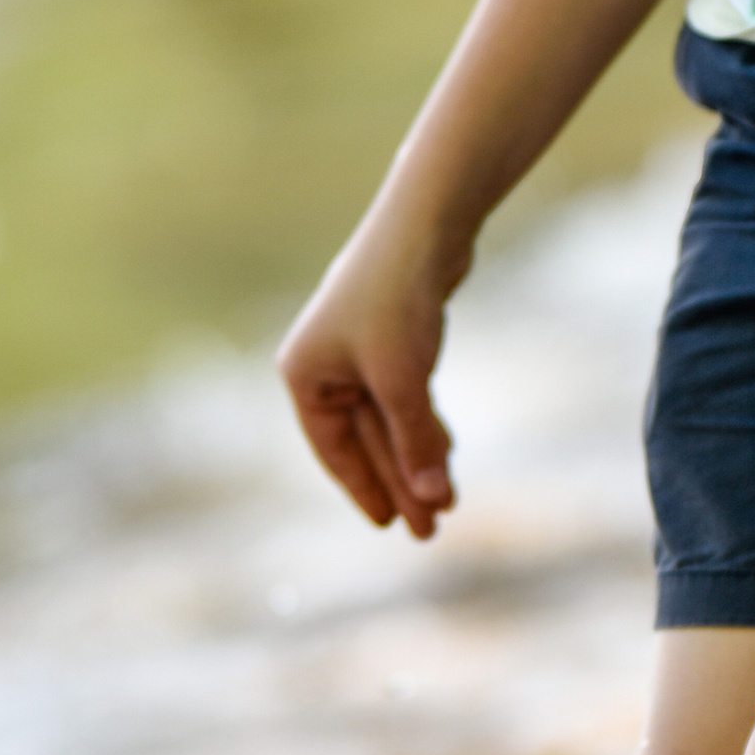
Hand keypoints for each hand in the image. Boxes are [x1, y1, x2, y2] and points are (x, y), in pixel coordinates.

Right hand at [278, 218, 462, 534]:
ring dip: (419, 460)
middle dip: (402, 483)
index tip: (394, 527)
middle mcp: (325, 365)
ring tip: (449, 502)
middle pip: (366, 441)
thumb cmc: (398, 300)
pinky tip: (446, 454)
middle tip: (433, 530)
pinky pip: (406, 398)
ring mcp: (358, 351)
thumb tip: (431, 499)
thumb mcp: (403, 382)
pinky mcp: (393, 338)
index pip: (334, 450)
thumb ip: (414, 442)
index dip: (366, 490)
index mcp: (306, 376)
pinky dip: (425, 426)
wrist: (427, 224)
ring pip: (390, 422)